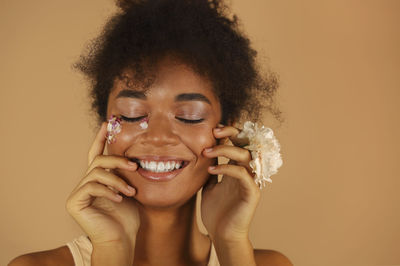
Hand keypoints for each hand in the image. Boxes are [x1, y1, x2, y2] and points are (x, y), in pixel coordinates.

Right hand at [66, 122, 139, 246]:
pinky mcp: (74, 202)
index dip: (101, 138)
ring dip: (117, 180)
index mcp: (99, 178)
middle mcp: (86, 182)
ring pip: (97, 172)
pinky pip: (91, 186)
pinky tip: (119, 199)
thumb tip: (132, 154)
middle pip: (98, 160)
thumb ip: (125, 173)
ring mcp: (78, 192)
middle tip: (134, 166)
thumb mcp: (130, 188)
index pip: (97, 154)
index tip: (108, 123)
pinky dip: (108, 191)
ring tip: (131, 191)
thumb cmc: (127, 216)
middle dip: (118, 160)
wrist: (121, 238)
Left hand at [201, 125, 260, 241]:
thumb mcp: (208, 187)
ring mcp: (250, 181)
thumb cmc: (216, 213)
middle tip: (214, 131)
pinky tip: (211, 169)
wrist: (221, 235)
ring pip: (245, 155)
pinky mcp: (252, 192)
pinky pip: (242, 174)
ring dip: (226, 149)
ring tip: (207, 152)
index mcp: (236, 169)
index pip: (237, 144)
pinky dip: (226, 168)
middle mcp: (245, 172)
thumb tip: (200, 156)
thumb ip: (209, 171)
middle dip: (231, 133)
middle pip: (246, 143)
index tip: (211, 129)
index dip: (228, 133)